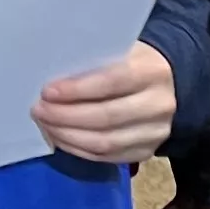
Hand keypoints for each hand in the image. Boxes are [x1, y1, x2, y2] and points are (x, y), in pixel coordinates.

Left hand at [34, 43, 176, 165]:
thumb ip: (93, 62)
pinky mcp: (147, 152)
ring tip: (45, 125)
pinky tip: (61, 138)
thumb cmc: (133, 62)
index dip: (76, 90)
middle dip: (65, 116)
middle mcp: (159, 105)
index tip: (47, 92)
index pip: (111, 83)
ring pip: (105, 143)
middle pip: (106, 117)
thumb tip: (52, 80)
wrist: (171, 84)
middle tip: (38, 110)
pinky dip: (79, 149)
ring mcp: (156, 133)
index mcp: (152, 72)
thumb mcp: (121, 51)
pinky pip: (107, 157)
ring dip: (68, 136)